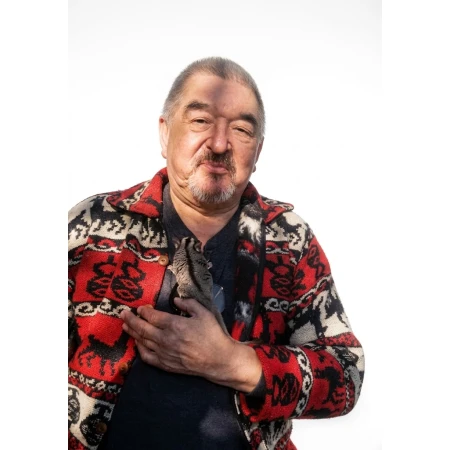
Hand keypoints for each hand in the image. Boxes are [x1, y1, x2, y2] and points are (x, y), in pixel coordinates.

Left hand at [121, 298, 261, 391]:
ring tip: (125, 326)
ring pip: (142, 342)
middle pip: (143, 328)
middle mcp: (166, 339)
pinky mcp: (166, 365)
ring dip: (132, 333)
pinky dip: (139, 349)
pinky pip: (147, 357)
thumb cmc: (213, 335)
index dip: (143, 311)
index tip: (140, 308)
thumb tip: (176, 299)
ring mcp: (164, 353)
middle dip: (131, 320)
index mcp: (175, 325)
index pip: (152, 316)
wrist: (218, 360)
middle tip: (123, 313)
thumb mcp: (204, 313)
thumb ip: (189, 304)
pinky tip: (137, 344)